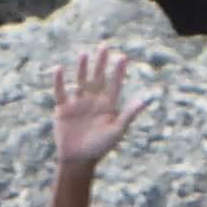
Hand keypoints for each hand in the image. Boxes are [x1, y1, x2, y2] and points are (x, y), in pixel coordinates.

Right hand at [52, 46, 143, 169]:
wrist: (78, 161)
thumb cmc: (100, 148)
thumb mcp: (117, 130)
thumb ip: (129, 114)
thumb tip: (146, 99)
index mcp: (107, 106)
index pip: (114, 84)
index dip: (118, 71)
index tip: (123, 57)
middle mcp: (93, 101)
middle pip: (97, 78)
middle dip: (101, 63)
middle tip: (105, 45)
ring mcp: (78, 104)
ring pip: (80, 81)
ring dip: (82, 68)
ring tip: (85, 54)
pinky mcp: (63, 109)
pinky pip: (60, 92)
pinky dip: (59, 81)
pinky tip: (59, 69)